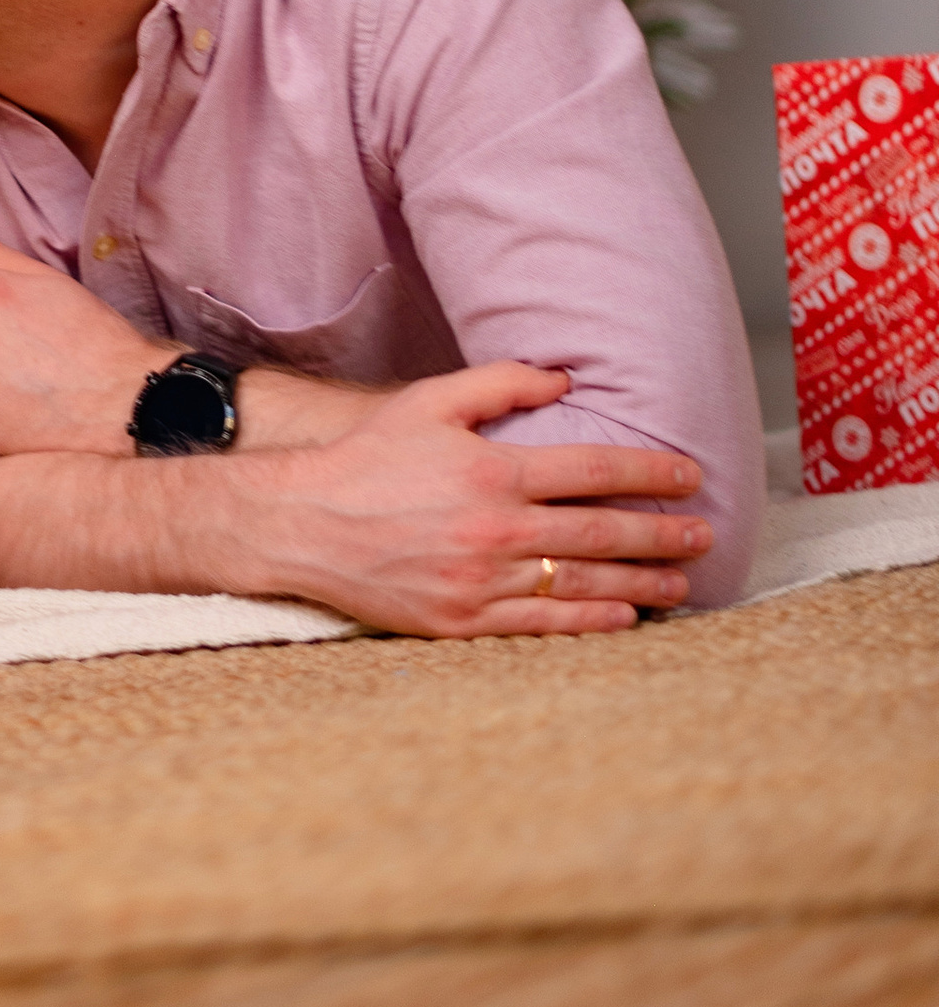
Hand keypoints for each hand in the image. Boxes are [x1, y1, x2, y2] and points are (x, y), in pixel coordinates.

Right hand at [236, 359, 714, 635]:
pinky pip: (545, 625)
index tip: (688, 474)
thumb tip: (565, 381)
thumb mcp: (427, 402)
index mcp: (492, 470)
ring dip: (641, 582)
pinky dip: (592, 621)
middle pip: (601, 531)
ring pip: (582, 582)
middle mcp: (495, 528)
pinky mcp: (463, 621)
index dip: (649, 472)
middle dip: (662, 533)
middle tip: (705, 534)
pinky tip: (625, 616)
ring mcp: (481, 581)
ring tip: (682, 583)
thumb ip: (499, 384)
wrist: (302, 524)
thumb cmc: (368, 459)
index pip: (593, 469)